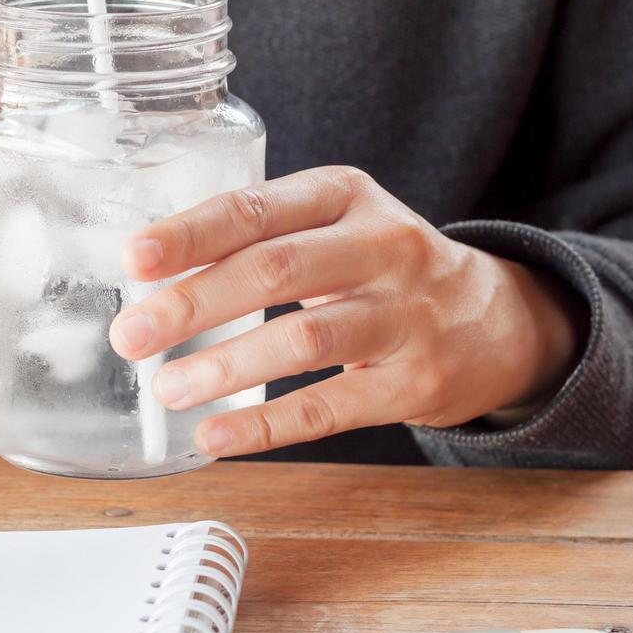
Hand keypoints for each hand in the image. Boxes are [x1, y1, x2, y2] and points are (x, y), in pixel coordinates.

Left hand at [107, 167, 581, 456]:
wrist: (499, 320)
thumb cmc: (385, 270)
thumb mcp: (336, 228)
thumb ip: (260, 241)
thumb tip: (151, 281)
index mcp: (346, 196)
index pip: (257, 208)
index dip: (192, 234)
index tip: (134, 258)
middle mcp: (383, 245)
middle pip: (276, 269)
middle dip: (195, 304)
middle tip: (132, 336)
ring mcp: (406, 316)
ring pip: (304, 339)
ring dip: (226, 366)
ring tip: (169, 388)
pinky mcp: (416, 382)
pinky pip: (329, 408)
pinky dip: (266, 425)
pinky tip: (215, 435)